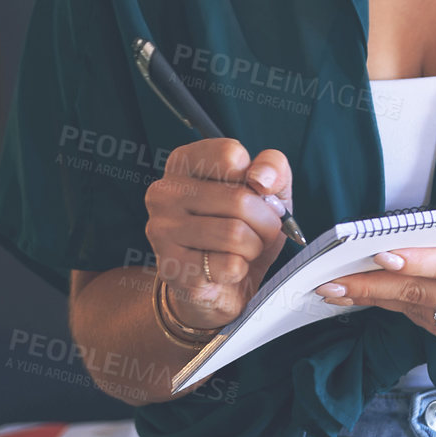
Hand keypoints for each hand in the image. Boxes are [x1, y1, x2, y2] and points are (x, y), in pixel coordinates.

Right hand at [143, 137, 294, 329]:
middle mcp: (164, 192)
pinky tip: (227, 268)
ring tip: (246, 248)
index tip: (255, 193)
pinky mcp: (170, 267)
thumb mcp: (268, 188)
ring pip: (234, 234)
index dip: (258, 180)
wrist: (224, 282)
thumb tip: (261, 178)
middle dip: (265, 221)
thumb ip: (273, 168)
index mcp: (184, 162)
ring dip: (254, 246)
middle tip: (260, 230)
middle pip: (239, 199)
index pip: (231, 154)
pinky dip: (241, 269)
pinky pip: (228, 266)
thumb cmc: (244, 224)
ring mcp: (161, 230)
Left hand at [315, 226, 435, 349]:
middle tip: (330, 282)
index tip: (376, 255)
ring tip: (340, 290)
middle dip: (370, 288)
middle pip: (419, 295)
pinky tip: (379, 298)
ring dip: (377, 301)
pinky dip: (403, 308)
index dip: (408, 261)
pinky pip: (430, 323)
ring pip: (417, 312)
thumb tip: (426, 220)